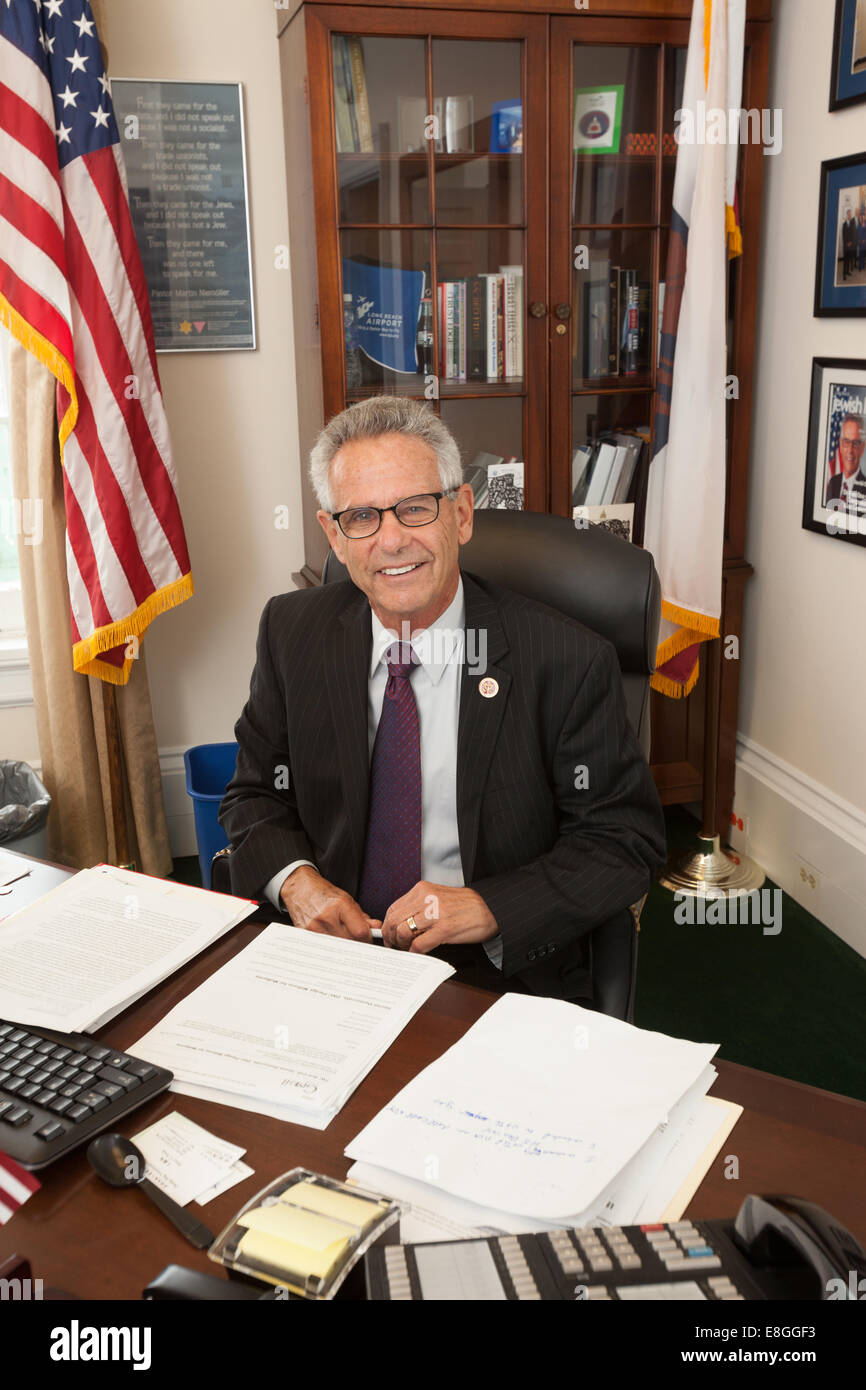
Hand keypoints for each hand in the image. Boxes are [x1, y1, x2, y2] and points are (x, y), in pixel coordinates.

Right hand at [279, 866, 379, 942]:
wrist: (300, 888)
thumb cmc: (324, 893)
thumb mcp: (347, 899)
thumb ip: (362, 916)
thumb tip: (376, 929)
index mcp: (340, 905)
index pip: (360, 932)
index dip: (368, 939)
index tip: (368, 940)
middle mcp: (326, 917)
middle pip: (349, 943)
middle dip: (357, 945)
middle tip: (358, 942)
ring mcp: (314, 928)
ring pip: (337, 949)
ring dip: (343, 948)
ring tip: (344, 940)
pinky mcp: (305, 935)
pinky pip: (324, 948)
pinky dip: (330, 948)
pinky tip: (332, 942)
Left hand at [381, 881, 498, 953]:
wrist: (490, 907)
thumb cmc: (464, 906)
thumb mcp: (436, 899)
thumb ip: (417, 908)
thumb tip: (398, 924)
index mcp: (422, 889)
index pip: (393, 908)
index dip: (387, 926)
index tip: (389, 936)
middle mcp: (426, 898)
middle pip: (394, 921)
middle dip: (391, 938)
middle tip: (395, 946)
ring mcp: (435, 913)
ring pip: (404, 932)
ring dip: (402, 946)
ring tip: (407, 950)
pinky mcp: (445, 928)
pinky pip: (420, 944)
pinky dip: (415, 952)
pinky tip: (418, 953)